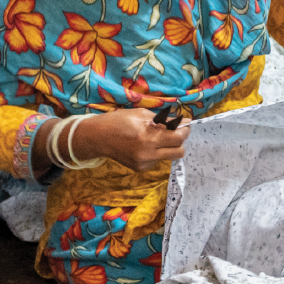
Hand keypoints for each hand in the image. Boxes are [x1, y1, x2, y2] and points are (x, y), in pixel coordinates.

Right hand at [65, 108, 191, 171]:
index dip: (185, 130)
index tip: (185, 123)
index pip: (179, 138)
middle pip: (179, 152)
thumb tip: (181, 122)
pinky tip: (144, 145)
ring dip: (168, 147)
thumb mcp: (142, 114)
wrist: (98, 138)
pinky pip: (157, 160)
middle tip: (175, 131)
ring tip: (156, 137)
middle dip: (180, 140)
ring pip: (169, 156)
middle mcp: (148, 153)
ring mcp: (144, 163)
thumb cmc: (119, 121)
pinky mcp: (140, 168)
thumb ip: (163, 121)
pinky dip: (156, 152)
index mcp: (149, 137)